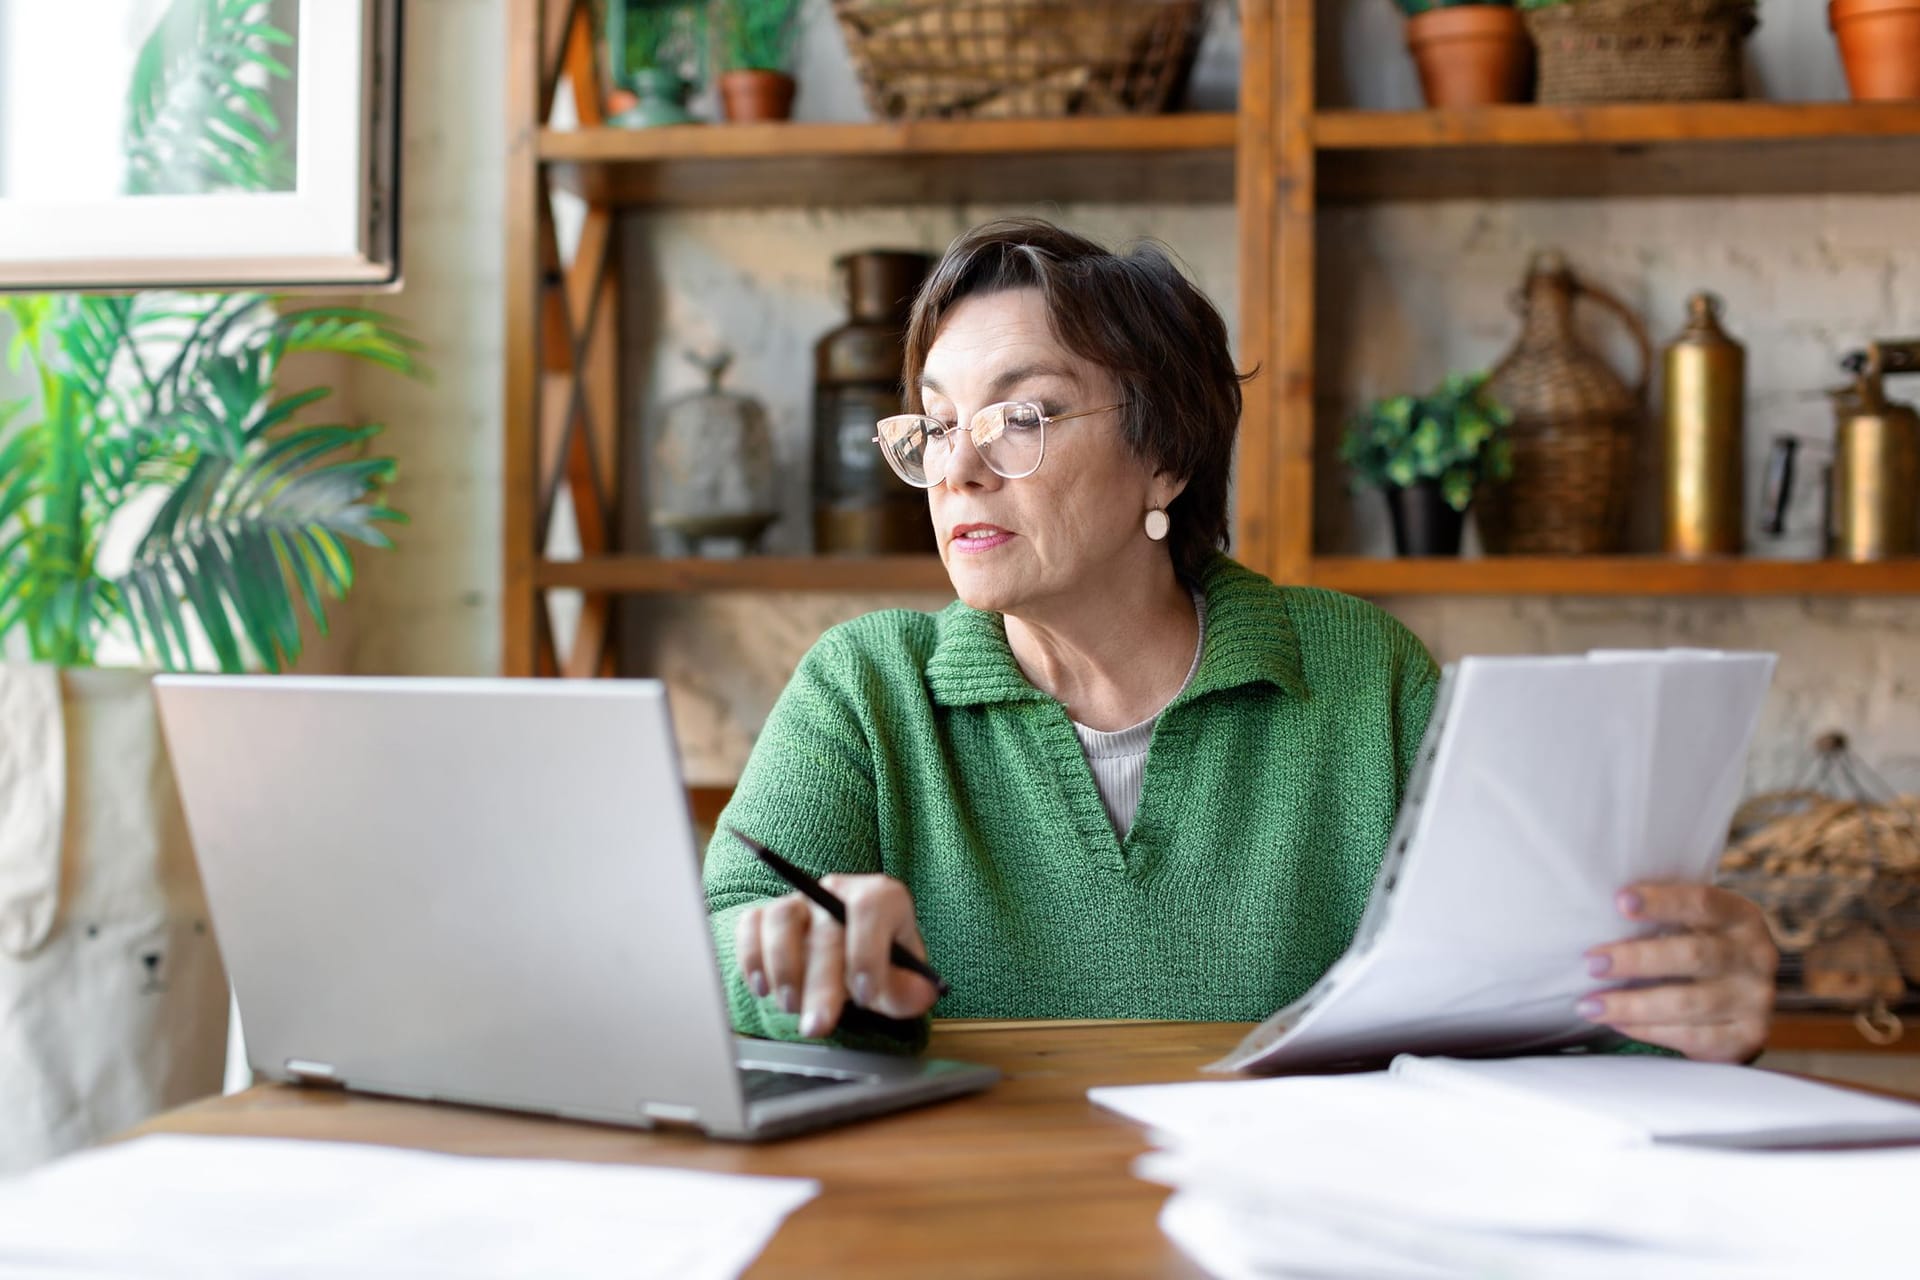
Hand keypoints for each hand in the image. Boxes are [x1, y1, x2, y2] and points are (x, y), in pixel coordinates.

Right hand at [733, 874, 940, 1038]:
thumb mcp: (904, 984)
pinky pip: (750, 925)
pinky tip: (763, 989)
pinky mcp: (767, 917)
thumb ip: (913, 991)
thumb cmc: (880, 970)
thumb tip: (921, 994)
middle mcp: (837, 891)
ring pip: (781, 917)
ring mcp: (799, 901)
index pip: (870, 907)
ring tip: (791, 1007)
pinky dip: (751, 957)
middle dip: (821, 982)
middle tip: (818, 1025)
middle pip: (825, 926)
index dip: (866, 952)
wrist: (850, 961)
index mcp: (881, 897)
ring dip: (782, 967)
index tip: (864, 996)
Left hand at [1579, 882, 1778, 1062]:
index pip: (1702, 902)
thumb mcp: (1694, 922)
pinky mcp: (1747, 1036)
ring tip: (1590, 1005)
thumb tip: (1596, 912)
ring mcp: (1755, 999)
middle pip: (1691, 955)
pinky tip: (1617, 1023)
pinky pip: (1690, 1036)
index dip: (1662, 901)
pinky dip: (1647, 1030)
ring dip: (1630, 1004)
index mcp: (1741, 916)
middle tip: (1592, 964)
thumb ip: (1662, 915)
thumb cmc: (1700, 946)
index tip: (1620, 901)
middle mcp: (1756, 955)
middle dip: (1635, 959)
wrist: (1744, 997)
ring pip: (1686, 1002)